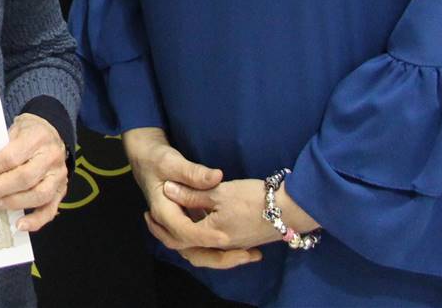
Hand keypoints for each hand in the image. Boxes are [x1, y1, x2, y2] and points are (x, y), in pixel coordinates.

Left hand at [0, 113, 68, 231]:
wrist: (53, 131)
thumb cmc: (28, 131)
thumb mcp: (14, 129)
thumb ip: (0, 147)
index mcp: (37, 138)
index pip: (10, 158)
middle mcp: (51, 158)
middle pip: (24, 178)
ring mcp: (59, 176)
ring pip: (38, 196)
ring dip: (12, 203)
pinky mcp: (61, 191)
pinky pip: (50, 210)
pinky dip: (35, 221)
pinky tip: (19, 225)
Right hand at [120, 128, 262, 269]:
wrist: (147, 161)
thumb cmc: (158, 160)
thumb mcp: (173, 162)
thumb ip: (194, 172)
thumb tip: (217, 177)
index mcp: (163, 211)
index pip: (184, 231)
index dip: (205, 236)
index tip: (226, 237)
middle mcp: (168, 225)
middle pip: (190, 250)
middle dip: (218, 257)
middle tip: (245, 255)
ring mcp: (176, 227)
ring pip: (195, 251)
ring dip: (220, 256)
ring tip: (247, 254)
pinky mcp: (185, 225)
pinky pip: (199, 243)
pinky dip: (217, 248)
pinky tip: (240, 246)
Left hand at [158, 176, 321, 268]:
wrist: (291, 206)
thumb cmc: (254, 197)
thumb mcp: (219, 192)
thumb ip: (192, 194)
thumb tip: (168, 190)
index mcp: (213, 235)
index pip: (180, 234)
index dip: (162, 225)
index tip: (149, 213)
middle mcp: (223, 245)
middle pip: (191, 249)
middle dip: (173, 239)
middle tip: (156, 226)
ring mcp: (236, 245)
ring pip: (206, 250)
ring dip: (189, 241)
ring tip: (176, 228)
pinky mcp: (245, 240)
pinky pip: (219, 247)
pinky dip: (206, 240)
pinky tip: (204, 226)